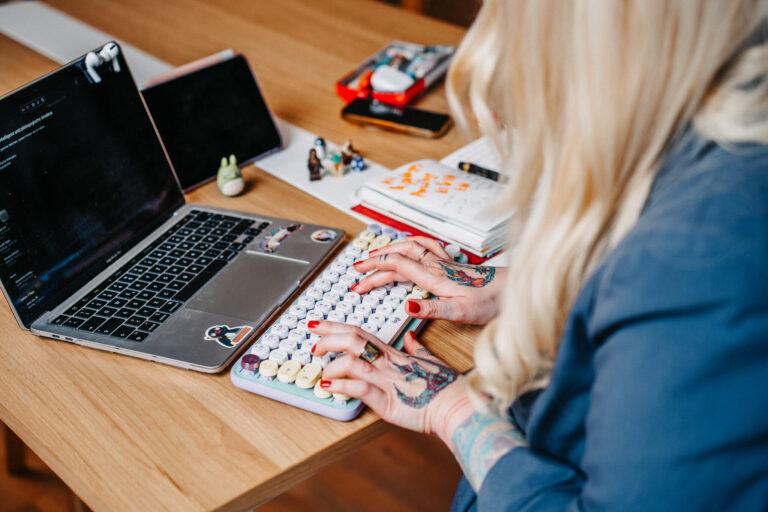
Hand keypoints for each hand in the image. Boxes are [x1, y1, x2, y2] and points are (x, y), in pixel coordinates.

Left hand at [310, 321, 470, 435]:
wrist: (456, 406)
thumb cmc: (445, 387)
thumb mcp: (429, 361)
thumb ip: (415, 348)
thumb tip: (409, 337)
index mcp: (394, 354)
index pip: (360, 333)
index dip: (335, 327)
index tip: (317, 324)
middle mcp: (387, 364)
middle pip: (353, 340)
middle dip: (328, 339)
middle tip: (313, 345)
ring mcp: (387, 381)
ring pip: (353, 361)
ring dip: (332, 366)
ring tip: (323, 374)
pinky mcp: (388, 402)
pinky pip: (360, 388)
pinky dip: (341, 386)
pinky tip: (329, 388)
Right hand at [352, 236, 505, 323]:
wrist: (513, 290)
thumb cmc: (491, 301)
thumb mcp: (460, 313)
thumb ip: (432, 309)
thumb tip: (406, 306)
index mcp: (433, 277)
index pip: (396, 267)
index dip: (374, 272)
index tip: (358, 281)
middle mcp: (436, 265)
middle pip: (398, 255)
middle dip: (375, 260)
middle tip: (358, 269)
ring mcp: (444, 262)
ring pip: (411, 247)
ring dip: (390, 248)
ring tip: (376, 254)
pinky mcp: (452, 264)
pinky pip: (426, 246)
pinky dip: (411, 243)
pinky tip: (410, 246)